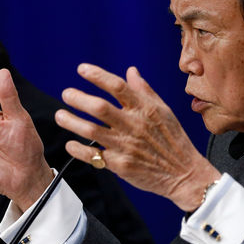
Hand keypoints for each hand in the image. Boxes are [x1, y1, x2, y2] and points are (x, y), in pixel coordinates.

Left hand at [55, 64, 218, 210]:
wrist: (184, 174)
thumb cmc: (174, 140)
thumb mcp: (165, 111)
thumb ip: (144, 91)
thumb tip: (130, 71)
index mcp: (146, 109)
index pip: (117, 87)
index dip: (97, 76)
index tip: (82, 69)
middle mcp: (134, 125)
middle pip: (100, 108)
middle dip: (78, 99)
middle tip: (66, 94)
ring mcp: (126, 146)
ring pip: (91, 130)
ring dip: (72, 121)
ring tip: (60, 115)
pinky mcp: (121, 165)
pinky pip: (93, 156)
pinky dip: (78, 149)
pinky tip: (70, 144)